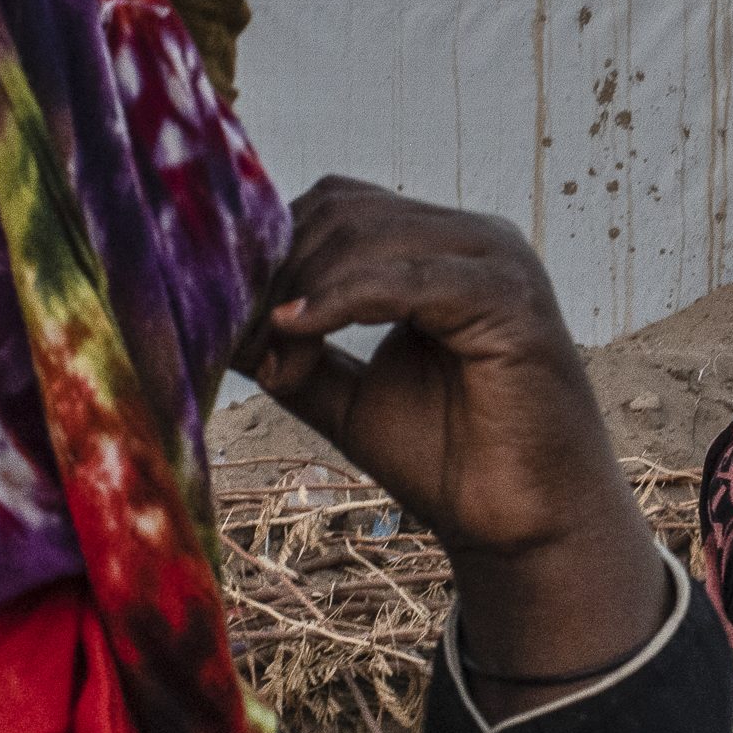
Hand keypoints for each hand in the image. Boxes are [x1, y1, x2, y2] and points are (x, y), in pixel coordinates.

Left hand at [243, 180, 653, 681]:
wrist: (520, 525)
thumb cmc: (447, 460)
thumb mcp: (346, 394)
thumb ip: (293, 351)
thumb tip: (212, 320)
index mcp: (438, 249)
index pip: (334, 207)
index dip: (269, 250)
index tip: (221, 315)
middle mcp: (471, 239)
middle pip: (341, 210)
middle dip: (276, 269)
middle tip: (241, 340)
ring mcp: (496, 261)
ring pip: (366, 235)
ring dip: (299, 290)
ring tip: (273, 357)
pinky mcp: (509, 298)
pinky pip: (406, 277)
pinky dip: (340, 298)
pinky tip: (296, 330)